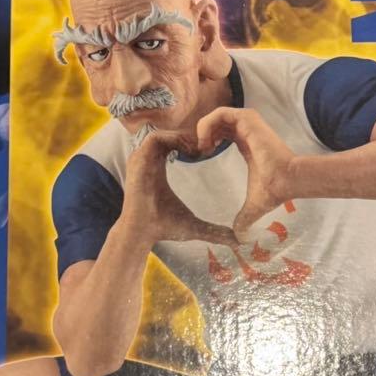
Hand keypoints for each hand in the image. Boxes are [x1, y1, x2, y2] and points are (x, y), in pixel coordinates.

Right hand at [121, 130, 237, 247]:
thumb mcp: (194, 225)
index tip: (209, 153)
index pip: (173, 143)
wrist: (142, 233)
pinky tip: (190, 152)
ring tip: (201, 150)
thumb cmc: (164, 228)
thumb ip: (214, 231)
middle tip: (209, 148)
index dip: (191, 143)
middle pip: (169, 135)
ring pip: (163, 133)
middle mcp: (147, 160)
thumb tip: (236, 243)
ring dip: (182, 137)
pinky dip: (172, 140)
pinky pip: (155, 137)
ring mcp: (141, 158)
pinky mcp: (138, 159)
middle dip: (189, 137)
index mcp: (157, 167)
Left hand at [197, 107, 294, 238]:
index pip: (223, 133)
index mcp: (246, 143)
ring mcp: (248, 122)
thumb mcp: (253, 205)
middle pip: (218, 122)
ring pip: (217, 115)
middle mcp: (247, 129)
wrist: (287, 180)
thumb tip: (240, 238)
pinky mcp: (248, 119)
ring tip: (201, 148)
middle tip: (197, 152)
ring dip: (203, 129)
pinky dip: (207, 125)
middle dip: (203, 134)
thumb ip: (244, 219)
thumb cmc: (273, 190)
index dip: (208, 141)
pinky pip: (220, 113)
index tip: (202, 157)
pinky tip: (206, 143)